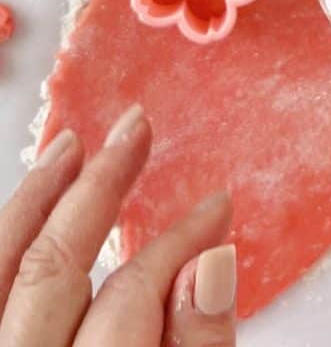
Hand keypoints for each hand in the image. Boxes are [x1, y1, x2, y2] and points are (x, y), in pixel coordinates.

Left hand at [0, 105, 235, 345]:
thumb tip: (211, 264)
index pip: (131, 296)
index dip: (180, 244)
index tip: (215, 208)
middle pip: (53, 264)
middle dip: (98, 186)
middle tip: (136, 128)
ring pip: (2, 265)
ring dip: (37, 198)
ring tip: (71, 144)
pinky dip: (8, 235)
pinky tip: (33, 204)